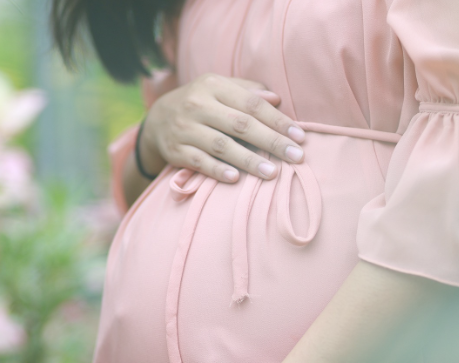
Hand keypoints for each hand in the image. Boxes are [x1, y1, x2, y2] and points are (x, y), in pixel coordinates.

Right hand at [138, 73, 306, 183]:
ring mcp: (185, 129)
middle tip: (296, 157)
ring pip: (221, 145)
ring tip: (272, 173)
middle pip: (240, 125)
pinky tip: (236, 179)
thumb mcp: (220, 88)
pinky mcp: (176, 150)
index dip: (277, 120)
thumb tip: (276, 99)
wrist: (158, 119)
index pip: (251, 104)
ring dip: (249, 160)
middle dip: (271, 142)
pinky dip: (218, 171)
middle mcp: (197, 105)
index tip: (300, 136)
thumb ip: (248, 91)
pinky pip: (199, 162)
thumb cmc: (202, 103)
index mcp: (213, 85)